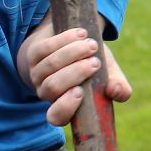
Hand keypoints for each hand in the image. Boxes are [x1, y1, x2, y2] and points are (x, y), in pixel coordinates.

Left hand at [16, 19, 131, 125]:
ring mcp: (37, 74)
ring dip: (72, 53)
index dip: (65, 107)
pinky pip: (45, 48)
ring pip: (49, 66)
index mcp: (64, 105)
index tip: (80, 92)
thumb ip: (118, 87)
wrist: (76, 41)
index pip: (56, 116)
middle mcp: (47, 93)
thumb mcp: (109, 75)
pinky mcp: (33, 54)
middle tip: (96, 62)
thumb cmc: (94, 65)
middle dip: (75, 73)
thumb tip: (118, 92)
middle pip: (53, 87)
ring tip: (92, 45)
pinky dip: (65, 40)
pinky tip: (81, 34)